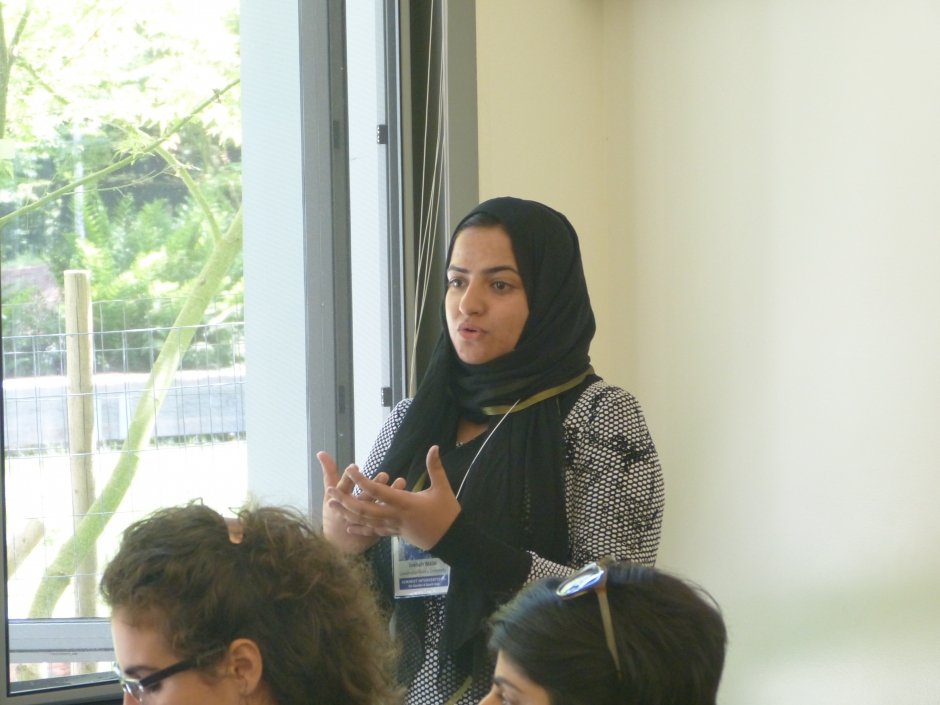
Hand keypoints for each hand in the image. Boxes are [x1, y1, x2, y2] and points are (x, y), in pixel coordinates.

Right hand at [317, 452, 403, 553]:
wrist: (339, 545)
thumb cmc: (333, 512)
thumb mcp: (329, 493)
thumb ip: (328, 472)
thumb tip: (321, 452)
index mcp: (338, 502)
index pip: (342, 489)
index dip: (348, 479)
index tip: (354, 467)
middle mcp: (352, 512)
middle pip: (363, 500)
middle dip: (373, 487)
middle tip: (384, 474)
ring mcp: (365, 521)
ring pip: (379, 508)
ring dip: (390, 494)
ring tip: (401, 481)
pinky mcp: (377, 528)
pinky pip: (388, 517)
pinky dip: (396, 508)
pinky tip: (406, 495)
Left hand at [326, 446, 460, 550]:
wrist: (451, 540)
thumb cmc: (447, 513)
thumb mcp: (443, 488)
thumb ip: (435, 467)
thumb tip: (434, 447)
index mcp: (404, 503)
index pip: (378, 491)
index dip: (362, 480)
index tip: (350, 469)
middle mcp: (394, 516)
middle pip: (364, 509)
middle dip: (345, 500)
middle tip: (329, 491)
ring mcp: (393, 527)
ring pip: (365, 521)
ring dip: (347, 513)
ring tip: (331, 505)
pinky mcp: (394, 534)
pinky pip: (373, 532)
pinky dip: (360, 529)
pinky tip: (347, 527)